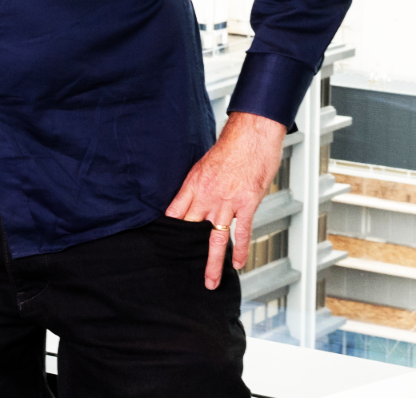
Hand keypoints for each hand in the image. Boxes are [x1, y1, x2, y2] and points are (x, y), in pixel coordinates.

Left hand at [164, 111, 286, 289]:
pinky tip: (237, 264)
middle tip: (180, 271)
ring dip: (213, 263)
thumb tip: (192, 200)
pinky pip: (241, 232)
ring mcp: (227, 202)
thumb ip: (197, 185)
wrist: (252, 134)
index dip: (169, 231)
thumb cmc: (230, 146)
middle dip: (185, 251)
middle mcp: (207, 196)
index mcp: (193, 184)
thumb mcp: (203, 164)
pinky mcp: (247, 204)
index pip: (176, 213)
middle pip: (192, 229)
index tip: (163, 247)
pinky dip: (240, 250)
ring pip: (216, 238)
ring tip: (210, 282)